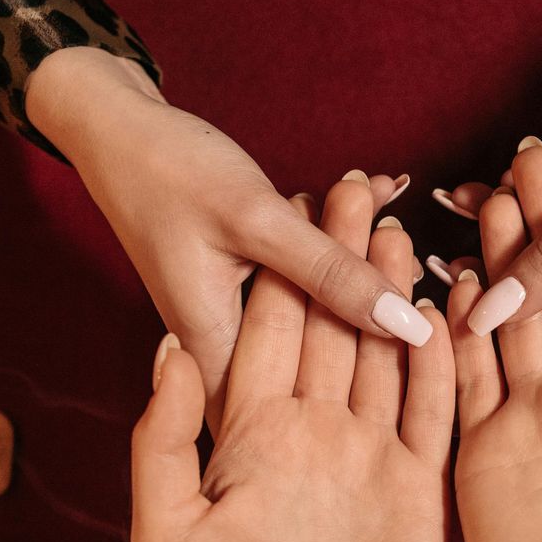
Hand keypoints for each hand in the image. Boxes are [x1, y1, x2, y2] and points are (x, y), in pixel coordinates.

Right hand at [27, 49, 430, 419]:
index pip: (296, 414)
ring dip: (360, 267)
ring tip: (396, 218)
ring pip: (318, 312)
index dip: (363, 399)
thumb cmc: (170, 169)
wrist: (115, 126)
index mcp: (217, 350)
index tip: (425, 365)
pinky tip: (376, 193)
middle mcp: (224, 346)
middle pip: (317, 363)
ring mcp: (236, 315)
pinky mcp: (246, 284)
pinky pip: (307, 276)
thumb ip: (330, 273)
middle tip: (419, 274)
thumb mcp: (256, 219)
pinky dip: (339, 240)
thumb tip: (407, 325)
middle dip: (373, 320)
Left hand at [130, 176, 454, 541]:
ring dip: (391, 294)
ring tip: (404, 229)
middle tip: (358, 189)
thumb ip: (165, 434)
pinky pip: (433, 409)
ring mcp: (369, 457)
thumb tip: (169, 348)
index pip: (269, 331)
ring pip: (383, 356)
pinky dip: (441, 358)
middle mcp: (312, 435)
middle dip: (341, 259)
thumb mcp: (166, 526)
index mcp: (251, 435)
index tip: (293, 202)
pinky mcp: (419, 486)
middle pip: (329, 327)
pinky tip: (447, 305)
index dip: (281, 268)